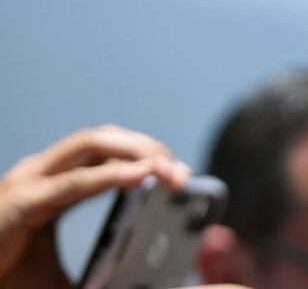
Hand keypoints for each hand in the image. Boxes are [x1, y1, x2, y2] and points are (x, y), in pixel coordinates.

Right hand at [0, 125, 191, 288]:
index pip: (108, 151)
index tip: (182, 174)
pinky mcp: (19, 205)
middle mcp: (40, 174)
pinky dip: (110, 177)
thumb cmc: (13, 284)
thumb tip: (155, 281)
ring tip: (169, 170)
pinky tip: (141, 177)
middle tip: (184, 174)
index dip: (146, 152)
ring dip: (137, 152)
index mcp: (54, 184)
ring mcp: (27, 184)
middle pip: (105, 140)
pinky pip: (72, 184)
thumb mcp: (74, 278)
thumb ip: (110, 270)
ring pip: (92, 145)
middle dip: (149, 148)